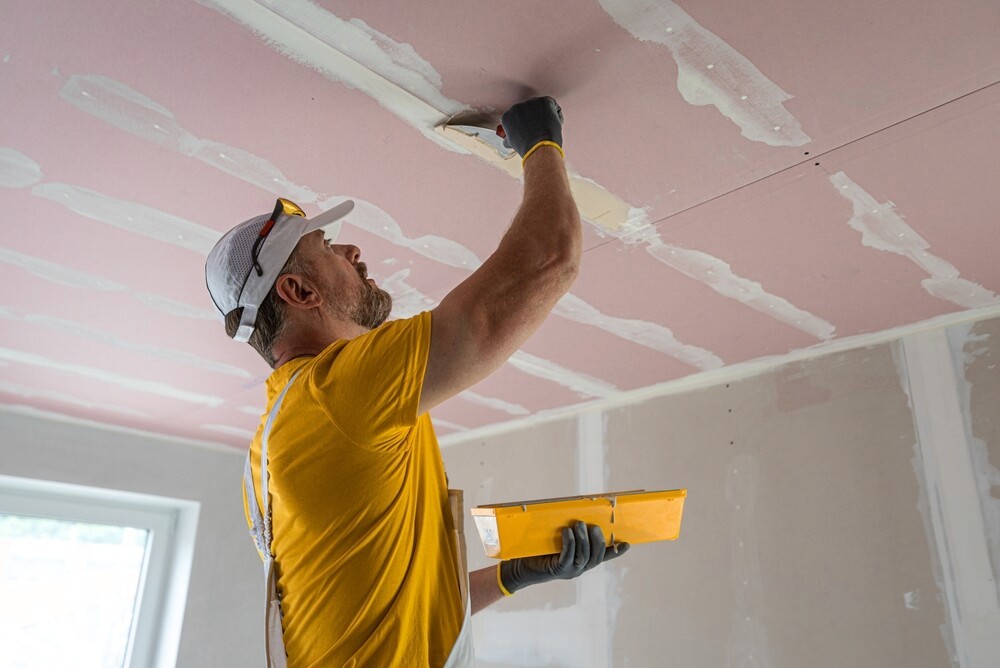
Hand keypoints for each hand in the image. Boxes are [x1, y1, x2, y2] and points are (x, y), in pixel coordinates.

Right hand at [499, 96, 563, 157]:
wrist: (539, 146)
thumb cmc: (527, 147)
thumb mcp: (512, 143)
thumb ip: (509, 136)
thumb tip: (508, 139)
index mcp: (508, 115)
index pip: (518, 117)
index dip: (526, 125)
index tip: (531, 131)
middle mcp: (518, 106)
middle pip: (529, 110)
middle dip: (536, 119)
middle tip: (540, 130)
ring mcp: (531, 102)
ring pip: (541, 108)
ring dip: (545, 117)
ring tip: (546, 129)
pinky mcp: (545, 101)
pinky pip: (553, 106)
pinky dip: (556, 115)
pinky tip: (552, 125)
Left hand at [499, 521, 629, 593]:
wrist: (521, 565)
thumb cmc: (539, 549)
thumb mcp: (558, 538)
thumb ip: (570, 530)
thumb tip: (578, 513)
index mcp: (583, 562)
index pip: (603, 557)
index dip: (616, 552)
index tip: (627, 544)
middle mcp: (580, 568)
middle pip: (597, 556)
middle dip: (597, 539)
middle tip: (592, 525)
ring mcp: (570, 571)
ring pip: (585, 556)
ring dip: (583, 538)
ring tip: (578, 524)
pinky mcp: (558, 570)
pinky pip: (568, 556)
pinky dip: (570, 543)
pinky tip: (567, 532)